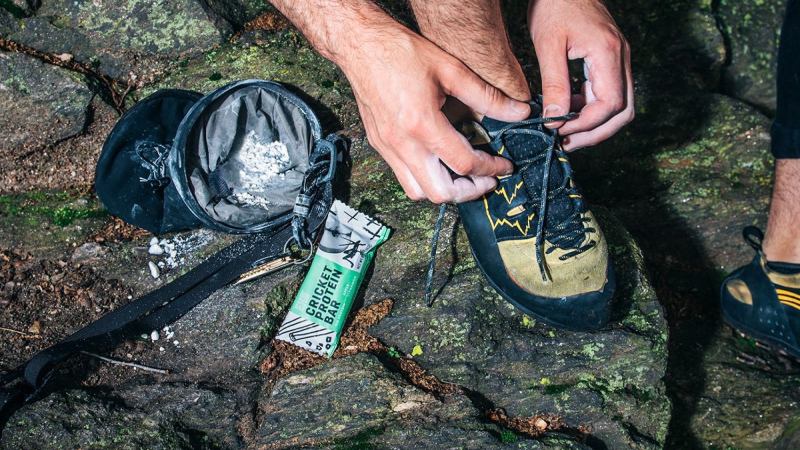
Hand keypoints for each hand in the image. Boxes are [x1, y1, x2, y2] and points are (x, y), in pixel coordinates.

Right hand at [337, 23, 530, 202]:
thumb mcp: (451, 69)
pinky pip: (404, 177)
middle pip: (440, 192)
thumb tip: (520, 112)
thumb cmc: (402, 52)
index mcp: (422, 124)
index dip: (491, 169)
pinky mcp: (379, 145)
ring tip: (463, 175)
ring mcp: (387, 148)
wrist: (361, 45)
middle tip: (486, 179)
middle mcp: (402, 143)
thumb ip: (487, 96)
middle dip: (469, 191)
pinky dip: (425, 179)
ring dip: (445, 190)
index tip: (504, 166)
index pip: (464, 164)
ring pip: (418, 192)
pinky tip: (440, 161)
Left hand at [529, 0, 633, 149]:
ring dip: (594, 125)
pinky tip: (567, 112)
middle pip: (623, 112)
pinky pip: (609, 94)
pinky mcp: (609, 60)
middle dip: (595, 133)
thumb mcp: (547, 45)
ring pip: (619, 106)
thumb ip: (554, 83)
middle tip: (565, 143)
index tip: (558, 129)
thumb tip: (555, 119)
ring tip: (564, 133)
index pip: (610, 104)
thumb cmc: (553, 5)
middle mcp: (621, 58)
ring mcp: (618, 59)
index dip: (585, 124)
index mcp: (608, 53)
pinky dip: (591, 110)